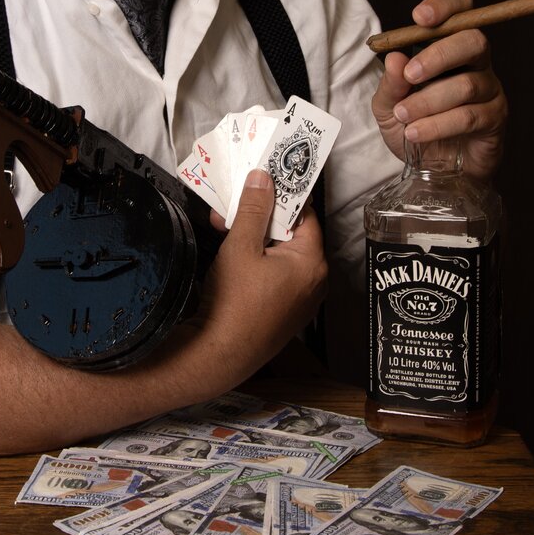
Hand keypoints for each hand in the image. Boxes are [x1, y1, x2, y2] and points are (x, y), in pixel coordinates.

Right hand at [185, 170, 327, 388]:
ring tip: (224, 226)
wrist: (219, 356)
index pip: (305, 214)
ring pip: (281, 254)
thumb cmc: (233, 303)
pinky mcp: (285, 311)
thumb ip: (254, 209)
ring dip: (255, 237)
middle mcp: (314, 281)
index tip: (263, 181)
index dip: (282, 195)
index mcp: (312, 262)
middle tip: (234, 205)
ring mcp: (301, 299)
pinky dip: (258, 260)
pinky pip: (277, 274)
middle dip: (261, 216)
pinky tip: (231, 254)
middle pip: (292, 234)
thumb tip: (263, 178)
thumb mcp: (241, 246)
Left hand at [371, 0, 507, 179]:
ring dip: (429, 101)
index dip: (445, 6)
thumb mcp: (389, 107)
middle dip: (438, 55)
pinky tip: (416, 133)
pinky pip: (469, 116)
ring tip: (405, 116)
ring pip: (467, 84)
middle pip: (473, 41)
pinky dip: (438, 125)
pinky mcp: (495, 119)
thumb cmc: (414, 129)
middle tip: (411, 76)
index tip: (419, 17)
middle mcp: (476, 64)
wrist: (433, 172)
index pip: (461, 12)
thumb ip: (390, 84)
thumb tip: (395, 58)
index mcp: (450, 50)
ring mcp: (490, 91)